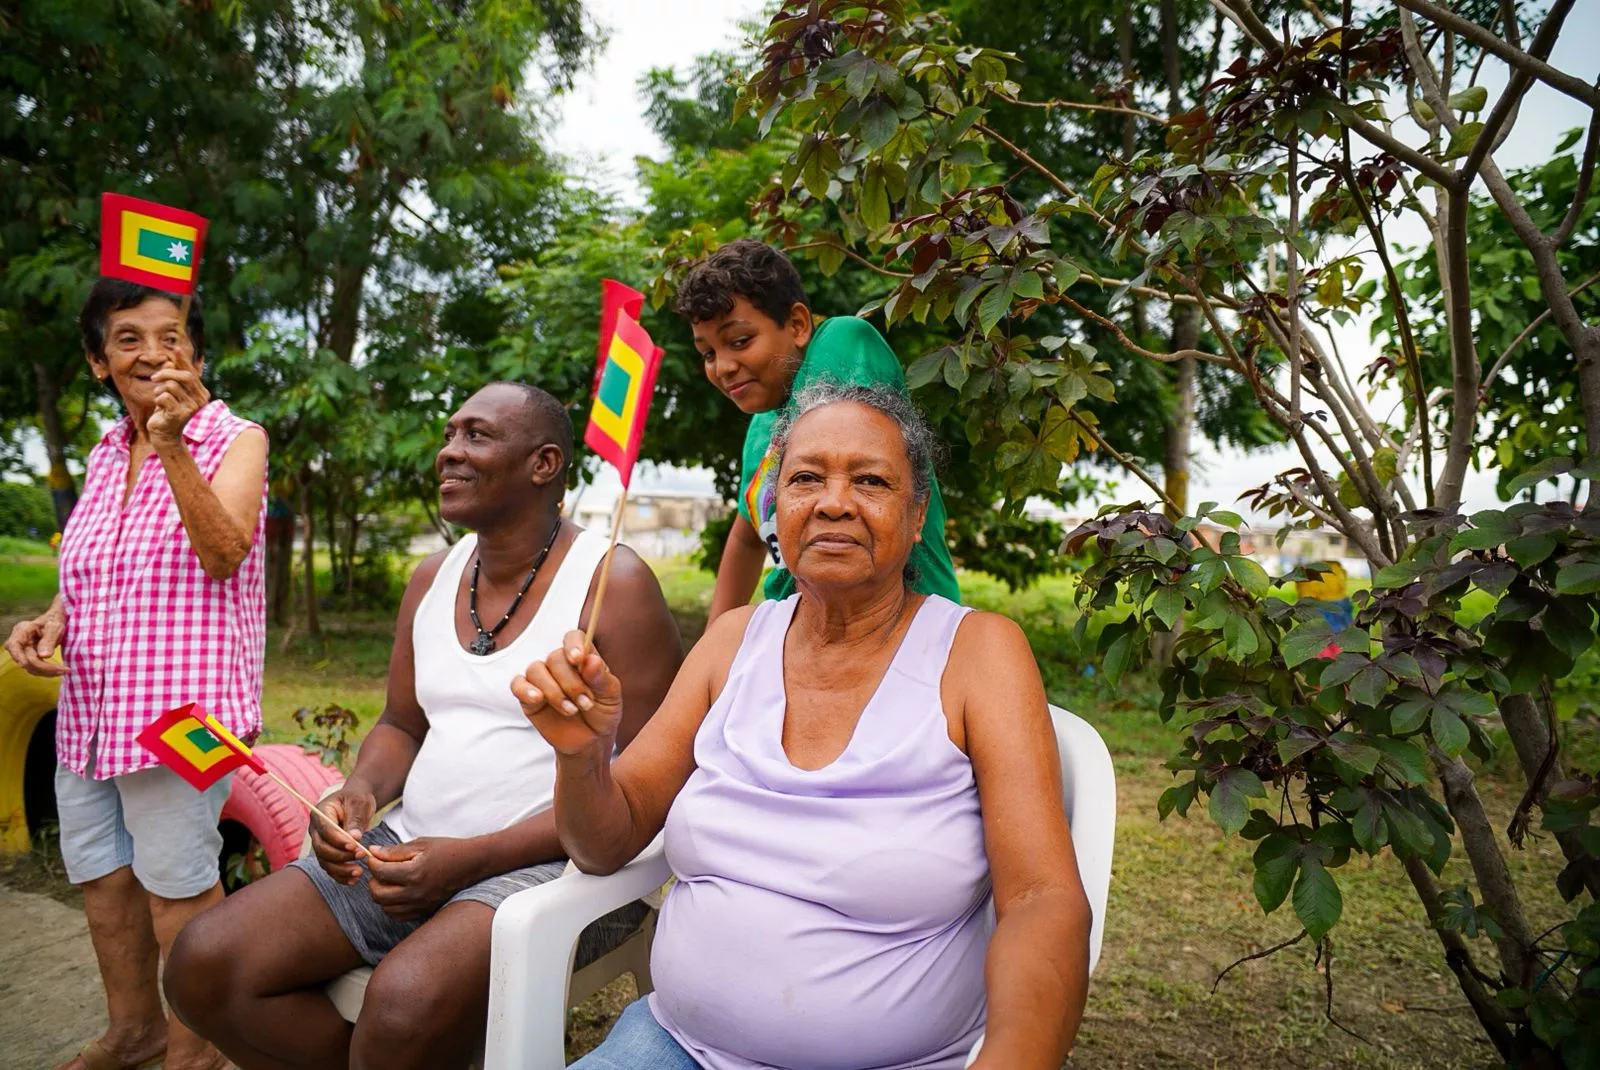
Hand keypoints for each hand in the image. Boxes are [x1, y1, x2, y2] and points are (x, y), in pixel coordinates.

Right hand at [5, 606, 67, 677]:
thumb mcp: (54, 627)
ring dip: (47, 672)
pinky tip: (60, 670)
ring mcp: (22, 651)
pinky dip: (47, 671)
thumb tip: (43, 656)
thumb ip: (49, 640)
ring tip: (65, 670)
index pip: (14, 647)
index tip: (40, 665)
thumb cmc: (54, 620)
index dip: (24, 658)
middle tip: (64, 669)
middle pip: (25, 661)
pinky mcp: (29, 657)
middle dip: (44, 668)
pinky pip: (35, 668)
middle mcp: (18, 643)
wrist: (55, 620)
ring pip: (30, 668)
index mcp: (21, 631)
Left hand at [146, 366, 210, 444]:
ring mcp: (192, 408)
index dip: (183, 360)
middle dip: (166, 373)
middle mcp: (200, 400)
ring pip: (171, 386)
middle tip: (153, 378)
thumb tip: (170, 361)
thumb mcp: (170, 391)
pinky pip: (164, 397)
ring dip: (159, 390)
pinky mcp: (180, 414)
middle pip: (184, 376)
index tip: (175, 348)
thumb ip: (172, 377)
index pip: (191, 372)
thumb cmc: (167, 411)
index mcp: (201, 393)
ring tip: (159, 399)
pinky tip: (159, 407)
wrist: (165, 434)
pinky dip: (157, 399)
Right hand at [310, 786, 376, 884]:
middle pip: (322, 848)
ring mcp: (320, 843)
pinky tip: (353, 880)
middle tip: (361, 855)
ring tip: (359, 871)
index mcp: (320, 813)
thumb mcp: (359, 803)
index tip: (354, 846)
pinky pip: (330, 868)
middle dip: (341, 855)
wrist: (357, 802)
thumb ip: (355, 819)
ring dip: (340, 869)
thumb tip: (354, 838)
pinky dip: (340, 875)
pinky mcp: (327, 853)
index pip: (325, 830)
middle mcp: (316, 830)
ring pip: (324, 861)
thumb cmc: (357, 798)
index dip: (338, 840)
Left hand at [364, 837, 474, 919]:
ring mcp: (420, 904)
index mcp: (414, 872)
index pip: (379, 872)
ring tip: (388, 881)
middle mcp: (416, 892)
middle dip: (373, 880)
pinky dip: (391, 905)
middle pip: (378, 894)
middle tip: (379, 869)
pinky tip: (397, 892)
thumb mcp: (421, 844)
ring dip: (381, 894)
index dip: (372, 862)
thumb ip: (394, 851)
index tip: (373, 856)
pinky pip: (398, 915)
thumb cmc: (447, 850)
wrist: (471, 863)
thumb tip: (372, 851)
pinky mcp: (424, 910)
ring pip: (385, 907)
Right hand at [511, 629, 623, 755]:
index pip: (573, 638)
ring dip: (554, 691)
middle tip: (586, 704)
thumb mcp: (611, 697)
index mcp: (583, 659)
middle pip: (555, 657)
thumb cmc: (602, 714)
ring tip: (571, 711)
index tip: (577, 659)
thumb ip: (601, 678)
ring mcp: (543, 680)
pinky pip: (518, 684)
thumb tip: (590, 659)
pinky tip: (538, 699)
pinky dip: (526, 690)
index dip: (573, 644)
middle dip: (571, 682)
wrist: (590, 742)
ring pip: (536, 669)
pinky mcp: (528, 697)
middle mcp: (561, 666)